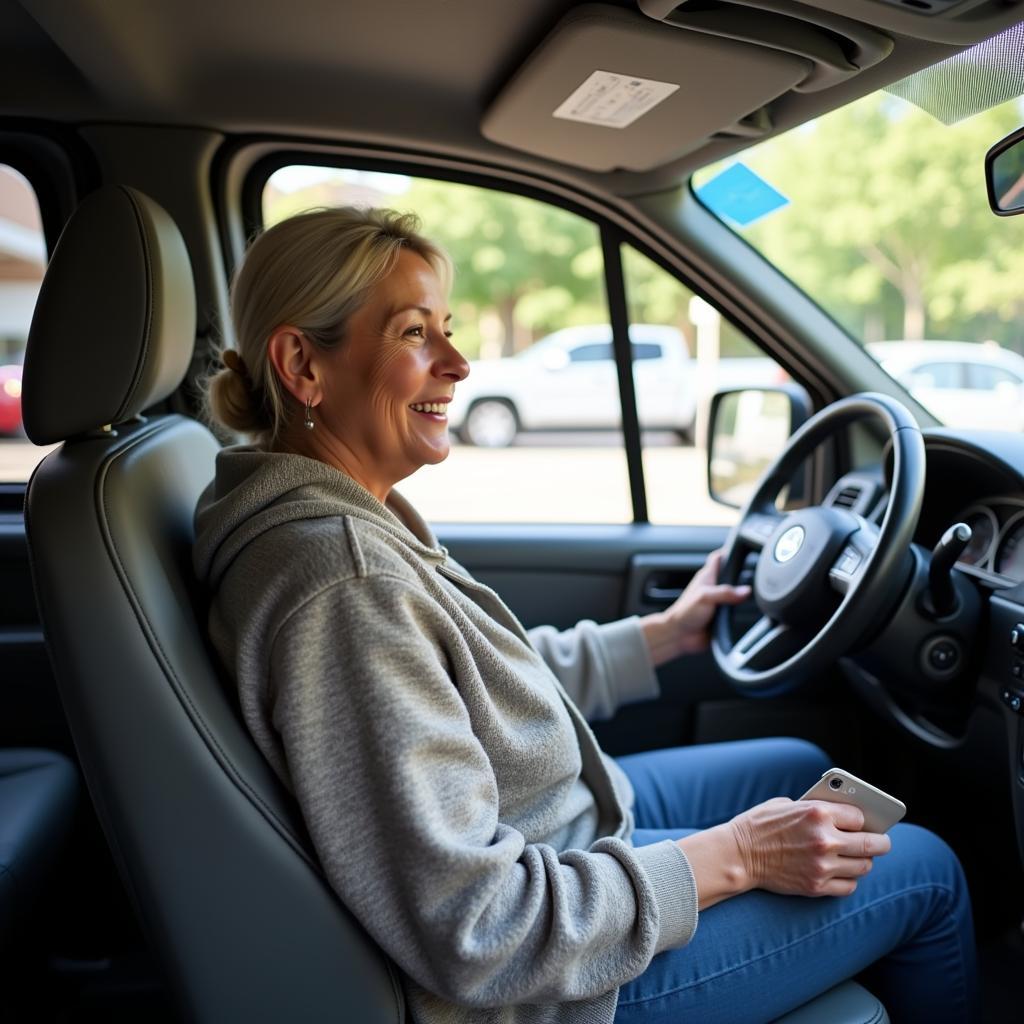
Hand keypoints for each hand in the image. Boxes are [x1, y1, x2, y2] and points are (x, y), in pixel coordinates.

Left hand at [641, 549, 750, 665]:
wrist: (679, 636)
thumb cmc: (685, 613)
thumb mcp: (705, 597)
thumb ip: (726, 593)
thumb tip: (745, 591)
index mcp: (707, 578)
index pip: (718, 558)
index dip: (729, 550)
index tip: (741, 546)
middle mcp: (713, 588)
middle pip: (730, 575)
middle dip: (742, 572)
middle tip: (756, 570)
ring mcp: (718, 602)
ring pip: (735, 593)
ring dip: (743, 593)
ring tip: (757, 591)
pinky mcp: (721, 616)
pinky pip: (735, 610)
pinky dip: (742, 610)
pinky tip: (748, 610)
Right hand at [728, 797, 891, 897]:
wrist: (737, 855)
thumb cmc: (759, 825)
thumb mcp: (786, 804)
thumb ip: (816, 809)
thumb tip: (842, 816)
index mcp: (817, 813)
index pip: (860, 817)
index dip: (862, 819)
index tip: (862, 822)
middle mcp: (825, 840)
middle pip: (873, 844)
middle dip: (880, 842)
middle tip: (881, 842)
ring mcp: (822, 866)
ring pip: (864, 867)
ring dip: (863, 861)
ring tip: (857, 857)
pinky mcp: (817, 886)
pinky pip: (849, 886)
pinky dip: (849, 879)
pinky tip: (841, 872)